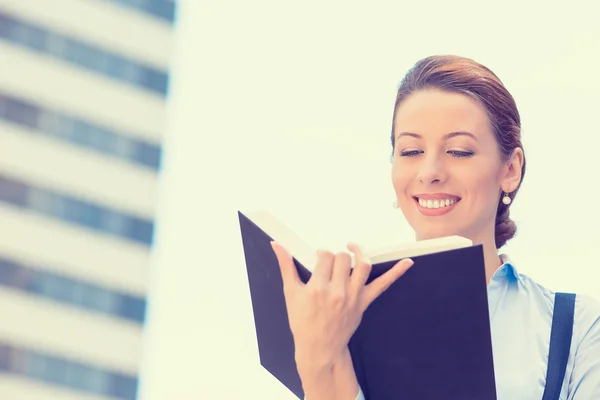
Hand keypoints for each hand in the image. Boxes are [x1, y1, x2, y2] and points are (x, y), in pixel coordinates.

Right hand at [271, 241, 413, 368]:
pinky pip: (382, 285)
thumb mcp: (291, 294)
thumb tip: (276, 245)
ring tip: (353, 250)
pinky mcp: (363, 302)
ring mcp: (352, 297)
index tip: (318, 260)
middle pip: (342, 257)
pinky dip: (396, 273)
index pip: (324, 255)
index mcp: (317, 288)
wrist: (320, 347)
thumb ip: (285, 266)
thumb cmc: (302, 321)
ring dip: (359, 253)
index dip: (321, 254)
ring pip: (362, 265)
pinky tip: (408, 262)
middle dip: (336, 256)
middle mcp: (337, 291)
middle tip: (330, 264)